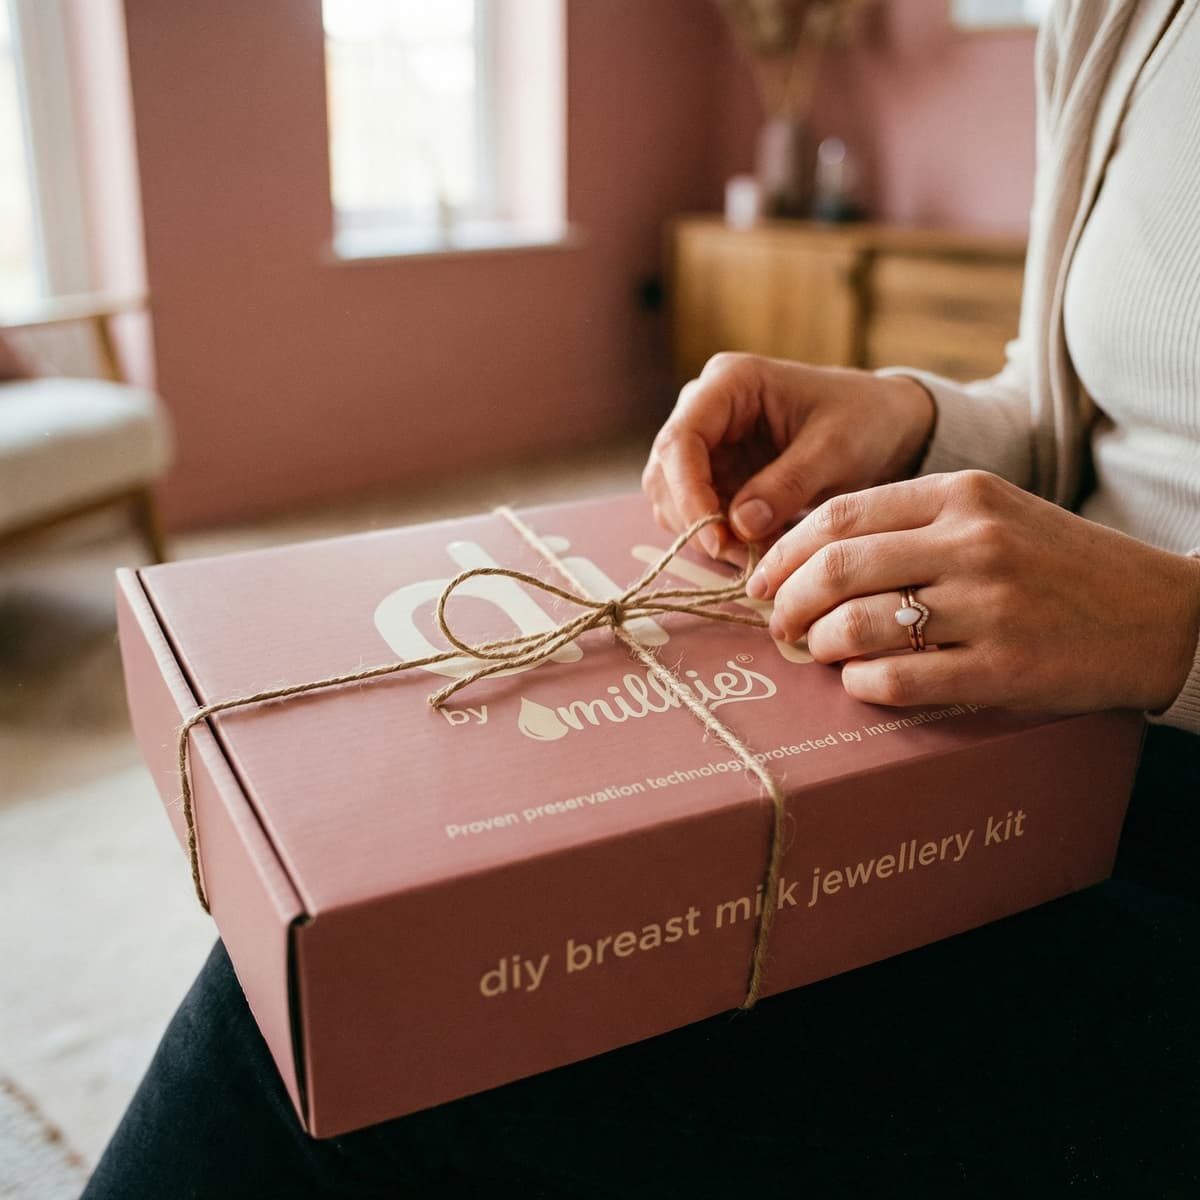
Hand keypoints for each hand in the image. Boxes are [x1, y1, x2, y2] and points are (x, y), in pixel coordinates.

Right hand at [642, 353, 934, 560]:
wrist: (882, 424)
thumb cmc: (863, 421)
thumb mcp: (835, 450)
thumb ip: (788, 484)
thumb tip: (740, 525)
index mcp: (730, 382)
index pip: (680, 440)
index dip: (689, 494)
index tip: (718, 539)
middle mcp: (704, 407)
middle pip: (666, 473)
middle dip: (697, 522)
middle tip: (742, 559)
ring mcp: (705, 441)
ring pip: (672, 498)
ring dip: (704, 534)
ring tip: (755, 557)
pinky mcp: (713, 472)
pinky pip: (695, 512)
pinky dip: (717, 537)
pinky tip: (754, 549)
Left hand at [745, 470, 1199, 715]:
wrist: (1162, 615)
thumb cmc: (1061, 565)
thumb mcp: (994, 515)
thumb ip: (913, 524)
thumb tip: (813, 560)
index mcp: (963, 493)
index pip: (839, 514)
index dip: (785, 551)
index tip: (762, 578)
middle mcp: (972, 542)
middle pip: (836, 568)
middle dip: (786, 601)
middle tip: (776, 623)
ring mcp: (990, 606)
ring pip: (858, 624)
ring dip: (819, 644)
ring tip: (818, 652)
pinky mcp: (1005, 668)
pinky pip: (899, 678)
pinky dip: (861, 684)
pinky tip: (860, 682)